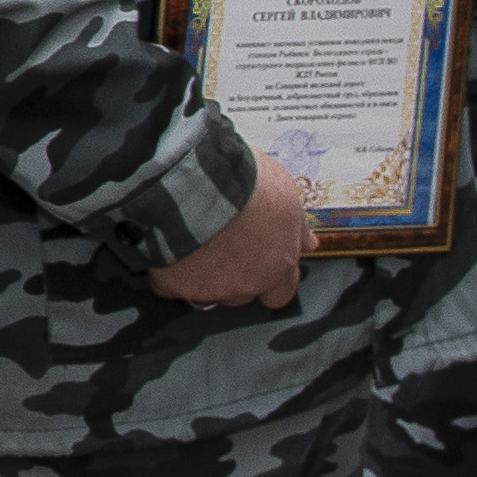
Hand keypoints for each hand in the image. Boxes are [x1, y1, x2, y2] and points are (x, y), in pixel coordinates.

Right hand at [148, 158, 313, 306]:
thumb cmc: (245, 183)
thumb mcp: (284, 193)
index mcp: (278, 265)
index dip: (269, 280)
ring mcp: (210, 289)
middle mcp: (247, 284)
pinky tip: (167, 248)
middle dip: (234, 278)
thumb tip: (309, 243)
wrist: (194, 182)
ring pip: (207, 292)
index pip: (280, 293)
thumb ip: (297, 227)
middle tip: (222, 249)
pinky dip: (169, 272)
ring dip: (202, 275)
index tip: (258, 261)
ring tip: (192, 243)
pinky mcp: (174, 285)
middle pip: (242, 295)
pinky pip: (171, 286)